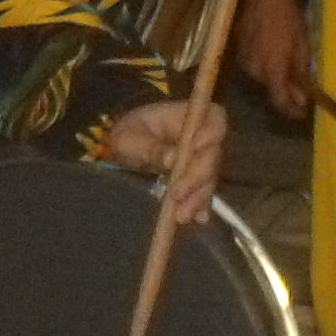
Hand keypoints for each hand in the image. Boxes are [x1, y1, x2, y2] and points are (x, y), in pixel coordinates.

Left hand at [105, 98, 225, 222]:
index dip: (211, 133)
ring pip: (210, 177)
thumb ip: (149, 147)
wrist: (121, 152)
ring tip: (181, 216)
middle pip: (213, 154)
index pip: (214, 119)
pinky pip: (204, 191)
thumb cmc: (125, 136)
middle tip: (178, 196)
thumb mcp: (128, 139)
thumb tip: (172, 159)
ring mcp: (200, 159)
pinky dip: (201, 205)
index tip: (195, 149)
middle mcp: (200, 137)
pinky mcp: (197, 179)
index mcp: (186, 117)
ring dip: (198, 197)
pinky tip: (197, 218)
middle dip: (198, 177)